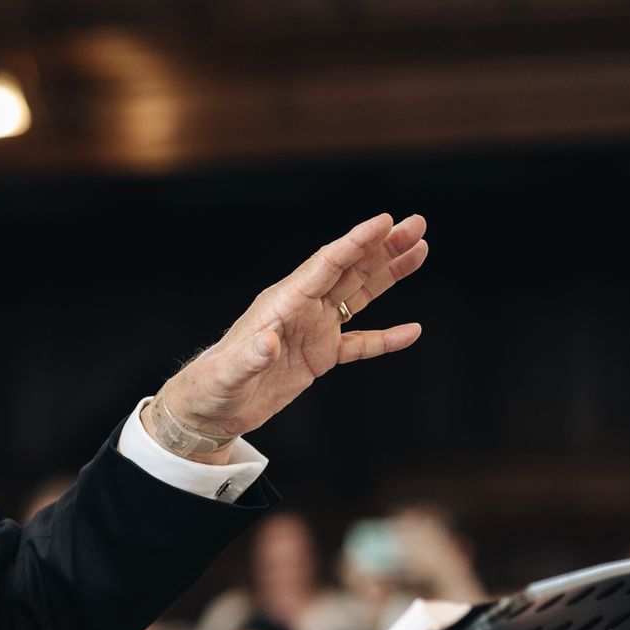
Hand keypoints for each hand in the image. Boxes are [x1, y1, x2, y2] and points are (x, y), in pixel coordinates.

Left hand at [155, 213, 427, 447]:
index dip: (355, 243)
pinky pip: (359, 342)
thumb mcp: (230, 373)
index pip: (325, 265)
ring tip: (419, 250)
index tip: (384, 221)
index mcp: (282, 303)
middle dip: (383, 247)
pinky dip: (385, 338)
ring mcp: (312, 330)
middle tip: (418, 223)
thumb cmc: (212, 385)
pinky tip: (412, 331)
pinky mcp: (318, 356)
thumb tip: (269, 343)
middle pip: (349, 269)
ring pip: (358, 295)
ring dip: (388, 274)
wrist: (210, 408)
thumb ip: (251, 356)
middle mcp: (301, 308)